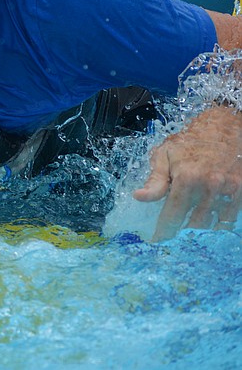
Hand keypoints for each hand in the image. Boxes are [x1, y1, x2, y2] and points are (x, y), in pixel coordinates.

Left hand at [134, 106, 241, 240]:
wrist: (224, 126)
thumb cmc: (189, 142)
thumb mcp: (165, 155)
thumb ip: (155, 180)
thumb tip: (139, 197)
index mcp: (186, 178)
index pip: (172, 216)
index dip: (163, 233)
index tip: (156, 243)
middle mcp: (209, 186)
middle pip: (194, 225)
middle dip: (182, 236)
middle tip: (173, 243)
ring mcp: (229, 190)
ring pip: (214, 224)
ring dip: (202, 233)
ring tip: (190, 239)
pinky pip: (231, 218)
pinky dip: (220, 225)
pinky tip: (210, 228)